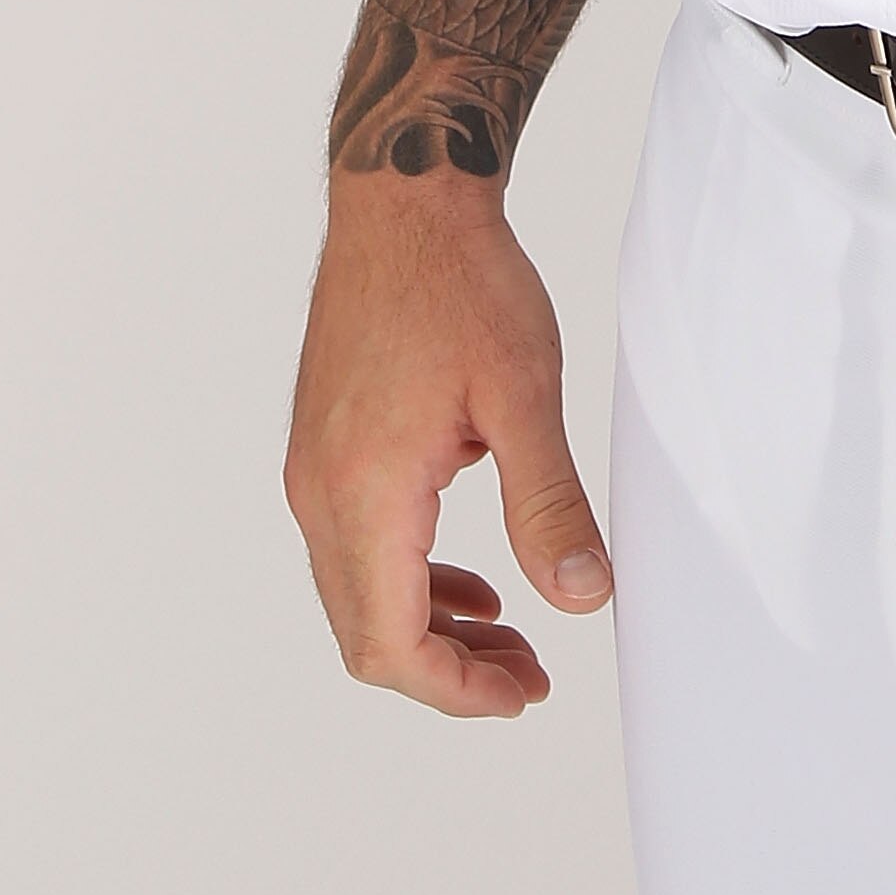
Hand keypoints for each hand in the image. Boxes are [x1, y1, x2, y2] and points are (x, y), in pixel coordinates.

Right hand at [284, 173, 610, 718]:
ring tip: (511, 637)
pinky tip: (471, 576)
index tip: (525, 694)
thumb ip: (549, 504)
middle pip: (367, 633)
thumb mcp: (523, 394)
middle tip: (531, 676)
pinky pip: (355, 547)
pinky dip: (410, 578)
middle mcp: (318, 494)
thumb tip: (583, 599)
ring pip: (358, 595)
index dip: (457, 691)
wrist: (403, 200)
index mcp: (363, 493)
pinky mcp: (322, 448)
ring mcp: (312, 471)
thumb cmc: (462, 283)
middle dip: (449, 672)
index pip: (391, 644)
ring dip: (430, 628)